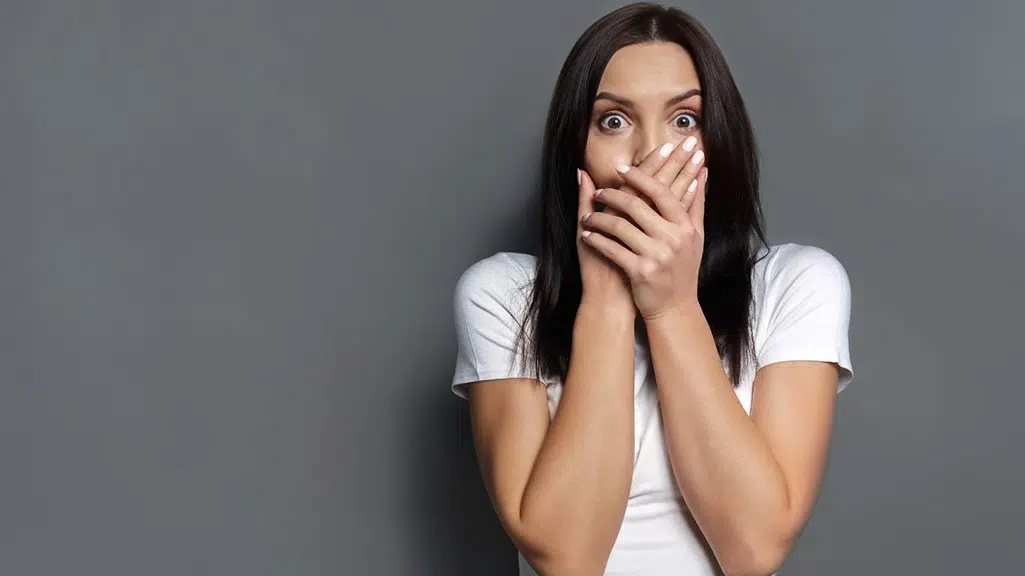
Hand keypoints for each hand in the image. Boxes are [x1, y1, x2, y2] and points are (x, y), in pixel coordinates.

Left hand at [580, 141, 707, 318]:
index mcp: (685, 227)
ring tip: (588, 215)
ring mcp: (656, 256)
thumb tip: (701, 170)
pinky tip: (586, 234)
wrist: (676, 308)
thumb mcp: (696, 236)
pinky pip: (612, 249)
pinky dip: (596, 240)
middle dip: (612, 195)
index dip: (640, 177)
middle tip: (598, 191)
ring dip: (599, 218)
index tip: (621, 168)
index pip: (661, 192)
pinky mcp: (640, 272)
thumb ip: (696, 202)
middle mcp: (673, 240)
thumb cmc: (684, 269)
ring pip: (620, 226)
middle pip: (636, 206)